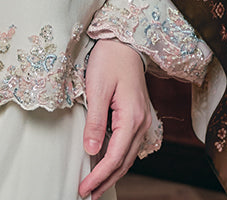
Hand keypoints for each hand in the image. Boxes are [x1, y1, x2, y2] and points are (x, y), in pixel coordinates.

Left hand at [78, 39, 153, 198]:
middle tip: (88, 195)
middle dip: (105, 180)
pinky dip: (117, 159)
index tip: (84, 188)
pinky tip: (106, 163)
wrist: (125, 43)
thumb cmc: (109, 60)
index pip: (114, 157)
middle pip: (124, 162)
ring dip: (112, 173)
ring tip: (95, 186)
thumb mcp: (97, 88)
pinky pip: (129, 145)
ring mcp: (143, 121)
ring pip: (128, 156)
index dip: (99, 176)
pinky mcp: (138, 117)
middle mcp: (142, 124)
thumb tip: (91, 150)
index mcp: (132, 118)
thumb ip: (95, 121)